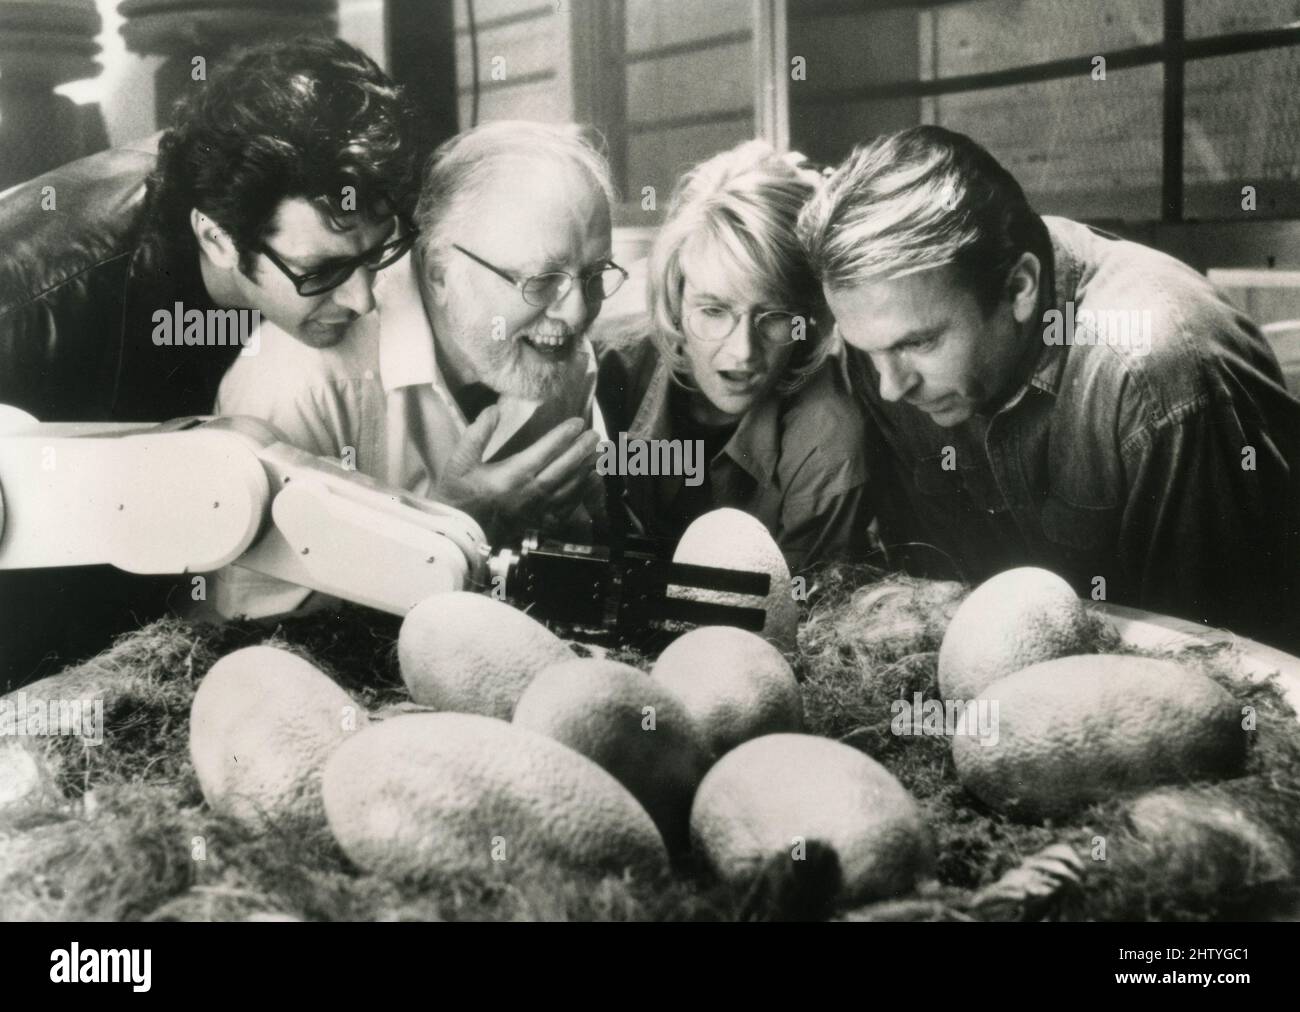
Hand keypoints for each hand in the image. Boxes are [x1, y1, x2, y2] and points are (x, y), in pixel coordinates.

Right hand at [432, 407, 600, 539]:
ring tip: (599, 454)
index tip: (578, 423)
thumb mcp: (460, 461)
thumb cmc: (458, 497)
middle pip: (564, 467)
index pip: (546, 450)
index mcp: (512, 475)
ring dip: (586, 469)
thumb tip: (493, 410)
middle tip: (595, 435)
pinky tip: (590, 482)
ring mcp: (537, 510)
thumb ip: (478, 433)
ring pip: (570, 487)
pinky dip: (581, 494)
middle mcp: (530, 492)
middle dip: (582, 449)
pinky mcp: (539, 523)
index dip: (564, 435)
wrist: (459, 535)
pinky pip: (567, 508)